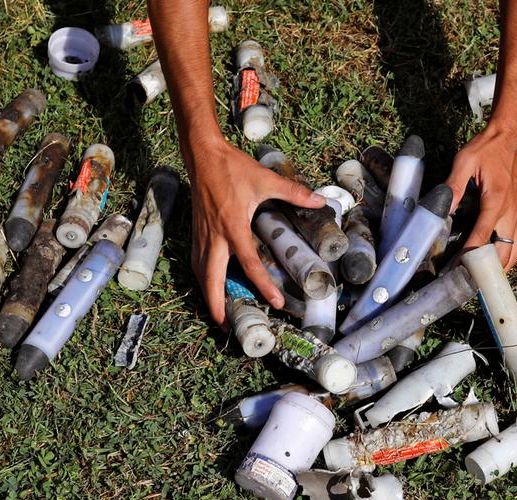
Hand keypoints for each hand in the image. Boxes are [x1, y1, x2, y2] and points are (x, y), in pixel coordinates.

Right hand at [183, 136, 325, 326]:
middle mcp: (215, 236)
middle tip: (225, 325)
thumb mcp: (265, 179)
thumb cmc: (233, 168)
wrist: (203, 156)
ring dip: (207, 295)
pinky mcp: (196, 232)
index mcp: (233, 225)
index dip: (263, 285)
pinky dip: (203, 279)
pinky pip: (197, 262)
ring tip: (217, 313)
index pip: (249, 263)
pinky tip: (209, 285)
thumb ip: (293, 192)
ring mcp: (202, 235)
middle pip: (211, 279)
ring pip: (200, 273)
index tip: (275, 302)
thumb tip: (320, 201)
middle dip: (216, 304)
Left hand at [446, 127, 516, 270]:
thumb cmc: (485, 149)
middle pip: (505, 251)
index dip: (471, 257)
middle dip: (488, 269)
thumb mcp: (463, 163)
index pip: (483, 236)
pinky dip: (516, 254)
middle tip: (471, 282)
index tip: (459, 271)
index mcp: (497, 199)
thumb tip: (440, 211)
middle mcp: (515, 209)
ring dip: (503, 266)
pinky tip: (503, 260)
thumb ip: (453, 188)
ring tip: (485, 278)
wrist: (510, 137)